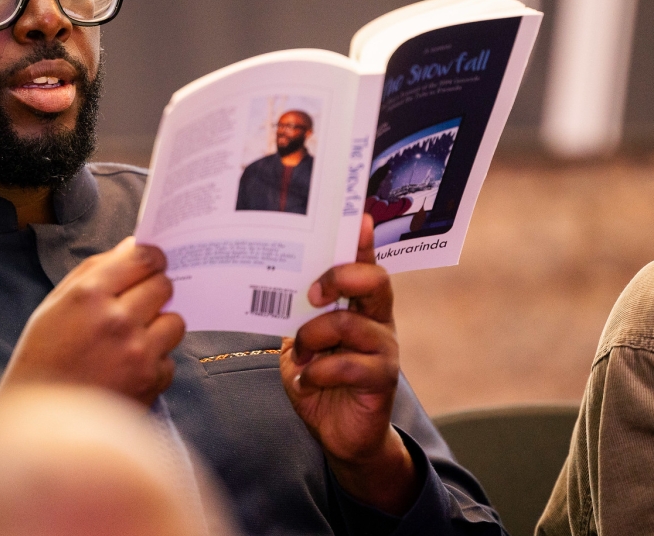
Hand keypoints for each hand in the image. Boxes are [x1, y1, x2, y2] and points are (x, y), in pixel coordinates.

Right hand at [0, 237, 184, 405]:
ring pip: (175, 320)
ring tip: (134, 338)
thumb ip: (94, 271)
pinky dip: (155, 360)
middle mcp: (117, 319)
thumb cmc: (43, 359)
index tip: (152, 262)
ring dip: (160, 325)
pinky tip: (129, 367)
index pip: (143, 257)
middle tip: (138, 302)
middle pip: (163, 284)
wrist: (40, 423)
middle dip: (154, 289)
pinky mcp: (151, 380)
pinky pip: (170, 357)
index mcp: (88, 295)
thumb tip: (133, 246)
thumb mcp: (54, 306)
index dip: (152, 256)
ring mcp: (138, 351)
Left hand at [280, 215, 419, 513]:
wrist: (339, 434)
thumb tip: (270, 283)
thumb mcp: (301, 343)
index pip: (365, 265)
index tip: (358, 218)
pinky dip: (317, 372)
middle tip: (311, 295)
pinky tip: (307, 381)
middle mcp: (378, 322)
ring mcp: (384, 349)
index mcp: (359, 307)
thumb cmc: (320, 381)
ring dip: (312, 338)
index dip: (363, 241)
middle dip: (340, 277)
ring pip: (349, 324)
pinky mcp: (382, 379)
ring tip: (299, 357)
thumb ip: (297, 316)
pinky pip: (347, 364)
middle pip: (374, 281)